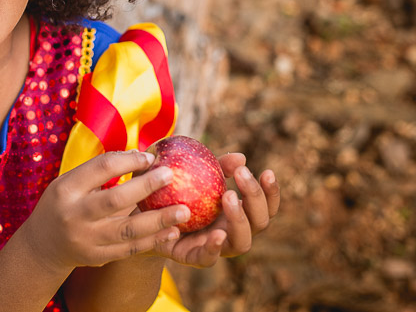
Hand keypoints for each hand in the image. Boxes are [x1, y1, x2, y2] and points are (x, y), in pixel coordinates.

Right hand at [20, 150, 189, 274]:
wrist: (43, 246)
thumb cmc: (64, 203)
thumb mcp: (71, 181)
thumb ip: (100, 170)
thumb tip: (141, 155)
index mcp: (66, 189)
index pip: (100, 169)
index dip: (127, 161)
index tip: (151, 156)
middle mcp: (74, 215)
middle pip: (115, 200)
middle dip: (146, 186)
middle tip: (172, 174)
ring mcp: (86, 240)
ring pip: (127, 230)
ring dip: (158, 220)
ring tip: (184, 211)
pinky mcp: (97, 257)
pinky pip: (129, 249)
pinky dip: (152, 240)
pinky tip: (172, 232)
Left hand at [147, 152, 279, 267]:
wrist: (144, 216)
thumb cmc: (174, 190)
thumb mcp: (194, 172)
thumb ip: (217, 166)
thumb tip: (240, 157)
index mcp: (237, 211)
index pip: (265, 205)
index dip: (271, 192)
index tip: (268, 171)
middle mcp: (232, 231)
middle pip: (260, 222)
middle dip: (255, 198)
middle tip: (241, 175)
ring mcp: (217, 247)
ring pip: (242, 242)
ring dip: (240, 220)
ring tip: (227, 196)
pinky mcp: (195, 258)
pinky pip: (209, 258)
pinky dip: (216, 247)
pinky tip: (217, 234)